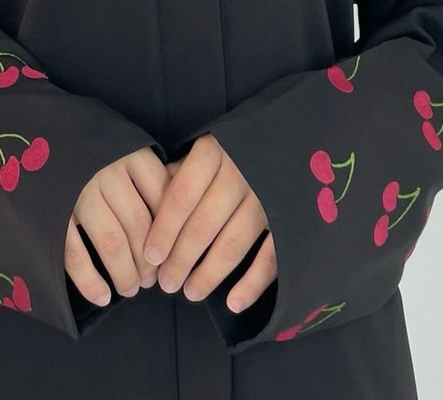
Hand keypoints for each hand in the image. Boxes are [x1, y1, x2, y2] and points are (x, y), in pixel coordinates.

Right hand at [65, 145, 170, 307]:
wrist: (34, 137)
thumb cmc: (90, 149)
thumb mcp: (123, 147)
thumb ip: (149, 174)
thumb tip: (182, 214)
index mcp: (130, 153)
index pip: (163, 198)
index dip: (171, 233)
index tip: (173, 255)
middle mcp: (106, 170)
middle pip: (139, 226)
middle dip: (149, 261)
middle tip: (152, 280)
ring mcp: (78, 192)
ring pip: (112, 243)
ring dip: (125, 274)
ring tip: (131, 288)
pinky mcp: (52, 213)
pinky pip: (75, 256)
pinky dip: (91, 283)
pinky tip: (103, 296)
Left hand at [142, 134, 275, 312]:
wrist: (290, 138)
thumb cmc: (233, 148)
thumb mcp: (203, 148)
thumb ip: (178, 174)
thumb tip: (150, 210)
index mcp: (213, 151)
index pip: (181, 196)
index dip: (164, 230)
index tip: (150, 256)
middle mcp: (241, 172)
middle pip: (203, 224)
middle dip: (181, 259)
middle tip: (166, 284)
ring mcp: (268, 195)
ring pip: (233, 243)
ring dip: (209, 274)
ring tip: (190, 292)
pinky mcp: (292, 217)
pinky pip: (271, 257)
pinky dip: (252, 283)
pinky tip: (232, 303)